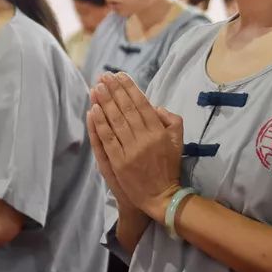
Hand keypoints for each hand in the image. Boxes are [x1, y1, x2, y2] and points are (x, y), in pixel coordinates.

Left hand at [89, 72, 182, 221]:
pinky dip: (99, 124)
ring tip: (97, 87)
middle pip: (126, 109)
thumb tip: (156, 106)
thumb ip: (171, 121)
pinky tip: (93, 110)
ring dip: (105, 102)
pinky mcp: (119, 162)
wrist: (161, 196)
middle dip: (114, 90)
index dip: (130, 88)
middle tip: (104, 76)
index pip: (142, 104)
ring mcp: (131, 150)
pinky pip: (107, 139)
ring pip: (115, 121)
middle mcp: (145, 138)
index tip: (120, 75)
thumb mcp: (178, 142)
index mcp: (158, 132)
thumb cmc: (169, 167)